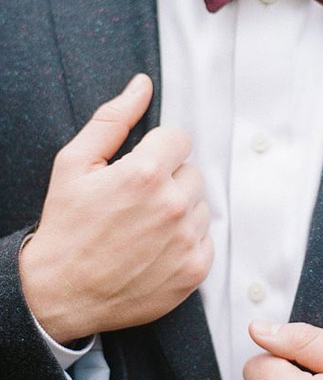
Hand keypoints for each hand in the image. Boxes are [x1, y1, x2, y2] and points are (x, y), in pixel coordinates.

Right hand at [19, 74, 212, 343]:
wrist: (60, 293)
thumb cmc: (65, 227)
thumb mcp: (74, 164)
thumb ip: (112, 119)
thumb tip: (142, 85)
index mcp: (144, 173)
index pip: (180, 139)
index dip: (158, 150)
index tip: (140, 167)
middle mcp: (172, 205)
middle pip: (192, 171)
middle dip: (169, 179)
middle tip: (137, 201)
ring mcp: (186, 240)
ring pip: (201, 205)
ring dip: (180, 210)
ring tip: (145, 226)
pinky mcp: (195, 269)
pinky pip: (206, 238)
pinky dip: (186, 241)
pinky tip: (156, 248)